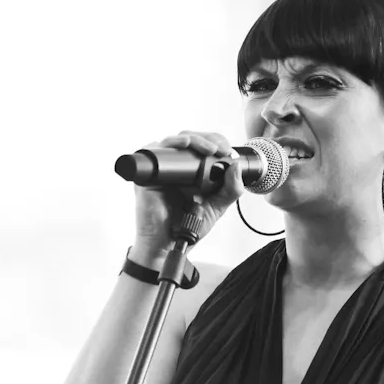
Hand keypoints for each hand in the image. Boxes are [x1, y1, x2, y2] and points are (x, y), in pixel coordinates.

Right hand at [131, 130, 246, 265]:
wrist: (168, 245)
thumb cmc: (186, 227)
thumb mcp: (217, 206)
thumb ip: (231, 189)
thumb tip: (236, 166)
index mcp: (191, 172)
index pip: (203, 145)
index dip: (216, 142)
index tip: (228, 152)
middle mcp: (175, 168)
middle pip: (190, 138)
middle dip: (208, 139)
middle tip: (221, 150)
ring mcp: (161, 170)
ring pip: (175, 141)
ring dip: (194, 138)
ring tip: (208, 149)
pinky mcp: (147, 175)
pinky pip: (155, 151)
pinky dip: (170, 143)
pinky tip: (184, 145)